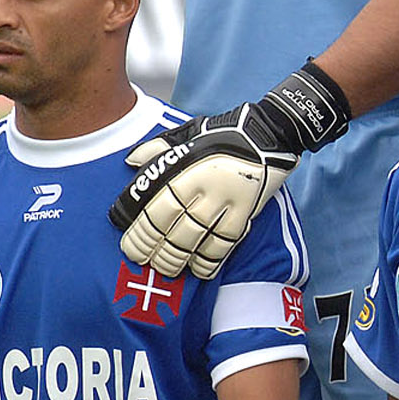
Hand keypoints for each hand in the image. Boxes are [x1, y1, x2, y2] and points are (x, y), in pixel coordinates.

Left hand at [110, 61, 350, 277]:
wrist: (273, 133)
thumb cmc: (227, 132)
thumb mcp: (189, 131)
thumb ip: (160, 146)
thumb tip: (131, 161)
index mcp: (188, 165)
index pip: (156, 200)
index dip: (138, 223)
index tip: (126, 236)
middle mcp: (206, 185)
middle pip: (172, 223)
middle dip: (152, 245)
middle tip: (138, 258)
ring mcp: (228, 200)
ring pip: (196, 237)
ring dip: (176, 256)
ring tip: (164, 268)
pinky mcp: (247, 212)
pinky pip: (225, 242)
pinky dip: (210, 259)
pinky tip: (198, 269)